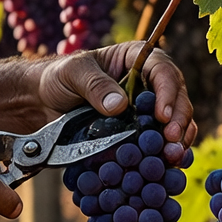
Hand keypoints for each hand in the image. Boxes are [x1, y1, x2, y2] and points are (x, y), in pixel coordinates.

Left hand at [37, 41, 197, 146]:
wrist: (43, 103)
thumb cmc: (58, 78)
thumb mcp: (73, 74)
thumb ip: (95, 85)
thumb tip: (120, 105)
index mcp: (135, 59)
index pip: (161, 69)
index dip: (167, 92)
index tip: (163, 115)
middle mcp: (147, 82)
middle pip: (176, 96)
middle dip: (179, 119)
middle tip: (171, 140)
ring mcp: (145, 109)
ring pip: (175, 120)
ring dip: (179, 138)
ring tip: (174, 156)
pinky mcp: (139, 131)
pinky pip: (160, 140)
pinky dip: (167, 151)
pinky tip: (168, 163)